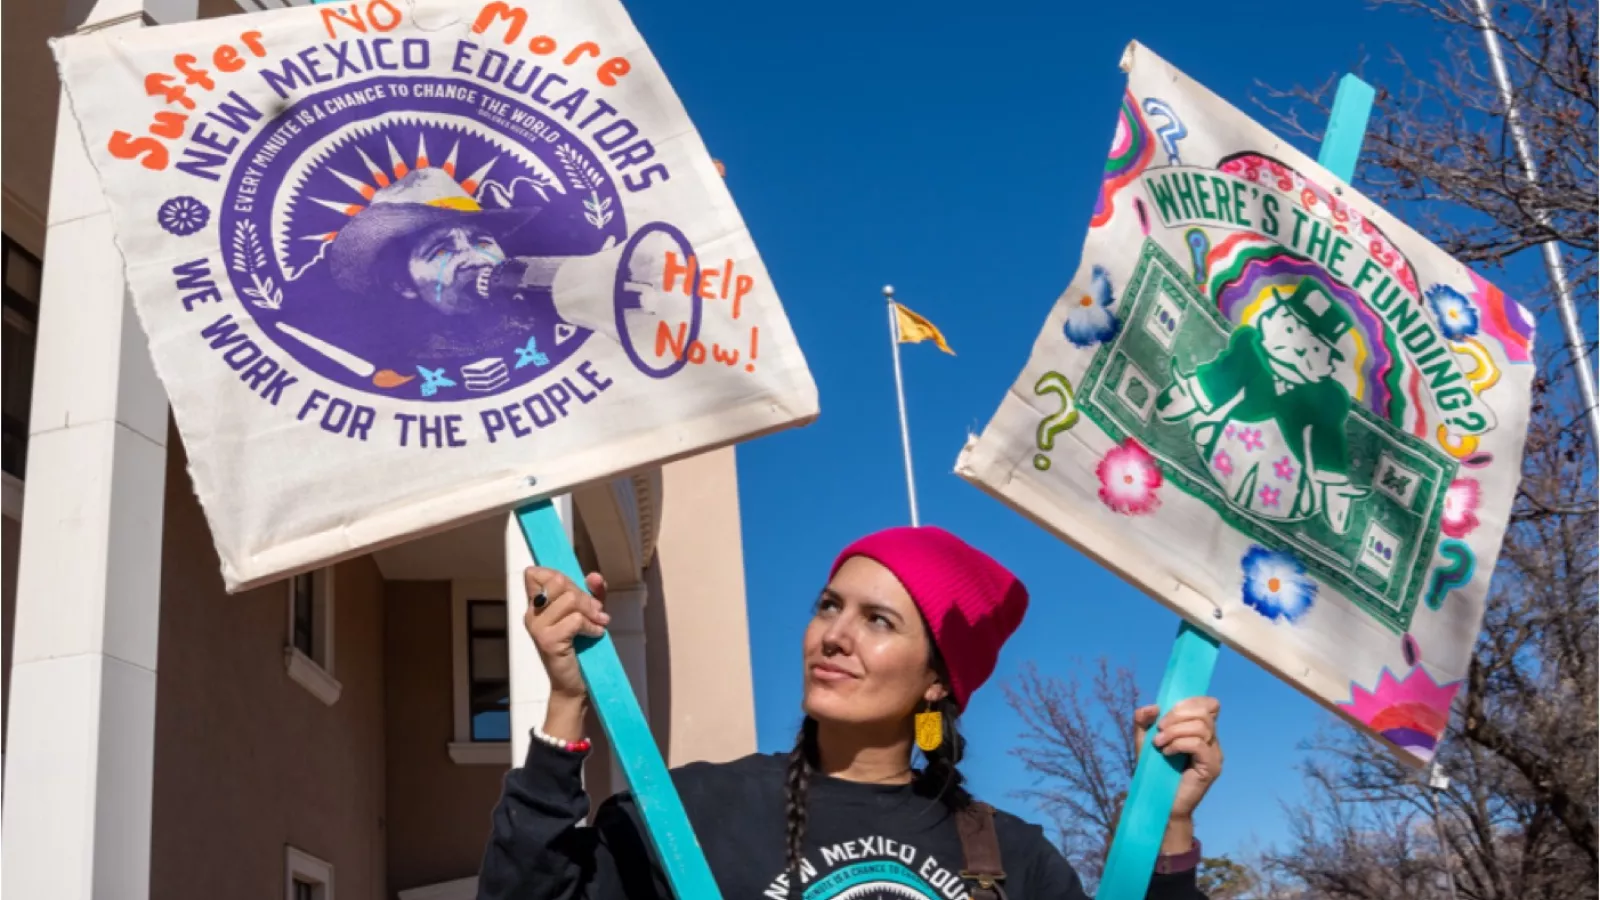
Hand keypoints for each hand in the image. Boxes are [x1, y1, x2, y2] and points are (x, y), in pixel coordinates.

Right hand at [523, 567, 608, 701]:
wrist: (573, 684)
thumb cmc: (579, 646)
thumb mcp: (588, 613)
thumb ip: (591, 593)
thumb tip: (594, 576)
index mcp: (536, 604)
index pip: (535, 574)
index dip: (558, 575)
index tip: (576, 590)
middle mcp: (532, 613)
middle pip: (558, 582)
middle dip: (583, 594)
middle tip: (595, 610)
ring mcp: (538, 627)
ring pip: (569, 599)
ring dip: (590, 611)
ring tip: (598, 622)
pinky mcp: (549, 640)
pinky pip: (576, 620)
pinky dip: (591, 626)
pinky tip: (595, 634)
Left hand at [1135, 697, 1222, 849]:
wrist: (1158, 802)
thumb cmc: (1154, 771)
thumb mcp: (1144, 741)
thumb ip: (1144, 721)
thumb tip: (1153, 706)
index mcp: (1201, 731)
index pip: (1209, 704)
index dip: (1190, 701)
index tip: (1167, 713)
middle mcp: (1212, 741)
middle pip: (1204, 712)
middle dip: (1176, 716)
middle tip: (1159, 730)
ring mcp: (1215, 755)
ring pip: (1201, 727)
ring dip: (1174, 731)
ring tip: (1159, 744)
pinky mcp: (1211, 768)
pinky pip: (1198, 744)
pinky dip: (1179, 744)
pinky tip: (1166, 753)